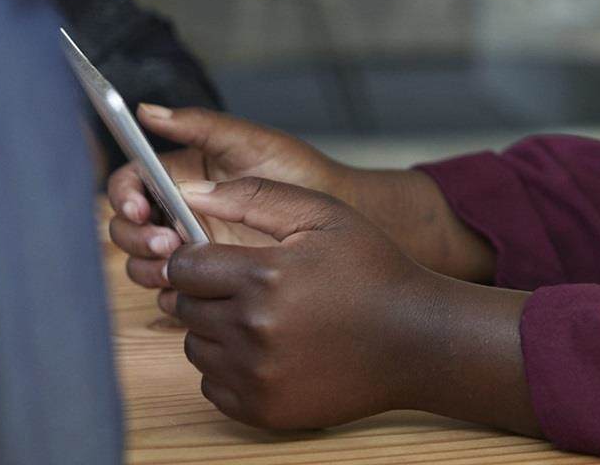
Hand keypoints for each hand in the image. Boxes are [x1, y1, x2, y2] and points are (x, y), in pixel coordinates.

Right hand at [106, 105, 344, 293]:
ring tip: (177, 264)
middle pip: (127, 224)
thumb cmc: (296, 169)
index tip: (140, 208)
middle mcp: (177, 208)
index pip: (130, 183)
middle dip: (135, 235)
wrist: (336, 212)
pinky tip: (189, 286)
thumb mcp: (249, 142)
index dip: (124, 196)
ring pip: (141, 258)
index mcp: (180, 173)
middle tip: (167, 242)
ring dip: (147, 264)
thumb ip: (199, 125)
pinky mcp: (206, 273)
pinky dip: (168, 288)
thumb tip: (147, 110)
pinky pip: (169, 285)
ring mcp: (190, 242)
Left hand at [167, 177, 538, 435]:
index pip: (183, 267)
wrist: (416, 339)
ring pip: (196, 347)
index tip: (220, 262)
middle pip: (184, 307)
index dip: (197, 259)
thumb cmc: (374, 271)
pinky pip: (212, 385)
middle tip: (252, 289)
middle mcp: (252, 329)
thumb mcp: (325, 216)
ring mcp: (254, 374)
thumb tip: (190, 191)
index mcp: (264, 276)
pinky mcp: (259, 408)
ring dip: (218, 331)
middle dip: (208, 294)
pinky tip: (270, 351)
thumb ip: (255, 197)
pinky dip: (231, 368)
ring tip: (266, 319)